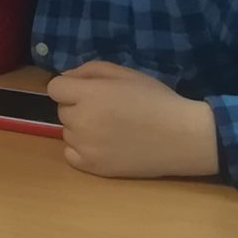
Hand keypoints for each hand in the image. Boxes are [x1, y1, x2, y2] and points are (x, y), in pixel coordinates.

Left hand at [46, 61, 220, 177]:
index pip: (54, 88)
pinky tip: (104, 146)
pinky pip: (71, 154)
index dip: (70, 88)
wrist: (183, 137)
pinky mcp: (93, 167)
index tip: (87, 92)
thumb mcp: (124, 73)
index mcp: (89, 94)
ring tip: (110, 129)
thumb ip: (90, 71)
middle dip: (78, 107)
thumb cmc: (156, 100)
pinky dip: (82, 150)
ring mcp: (86, 147)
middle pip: (62, 110)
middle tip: (106, 110)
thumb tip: (66, 78)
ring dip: (81, 128)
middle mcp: (82, 121)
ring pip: (67, 132)